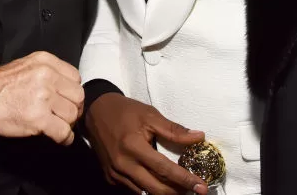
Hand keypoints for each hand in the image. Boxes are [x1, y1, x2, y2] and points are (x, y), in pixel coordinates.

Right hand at [0, 51, 83, 145]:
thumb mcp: (26, 66)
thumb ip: (47, 73)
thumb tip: (65, 89)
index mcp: (45, 61)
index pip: (75, 77)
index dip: (72, 92)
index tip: (66, 100)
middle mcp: (47, 76)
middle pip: (78, 96)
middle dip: (74, 108)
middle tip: (64, 116)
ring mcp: (44, 97)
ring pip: (72, 114)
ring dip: (68, 123)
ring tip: (59, 126)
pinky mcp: (39, 118)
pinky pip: (63, 132)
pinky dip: (65, 138)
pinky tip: (61, 139)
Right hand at [85, 93, 207, 194]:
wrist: (95, 111)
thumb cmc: (125, 111)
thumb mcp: (150, 115)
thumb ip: (174, 130)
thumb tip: (199, 137)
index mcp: (133, 147)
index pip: (164, 169)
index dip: (185, 180)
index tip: (201, 187)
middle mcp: (123, 164)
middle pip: (156, 189)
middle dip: (178, 192)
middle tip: (194, 191)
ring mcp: (115, 174)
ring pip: (145, 192)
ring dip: (164, 192)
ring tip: (180, 188)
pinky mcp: (110, 177)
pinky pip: (134, 189)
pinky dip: (148, 188)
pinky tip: (159, 183)